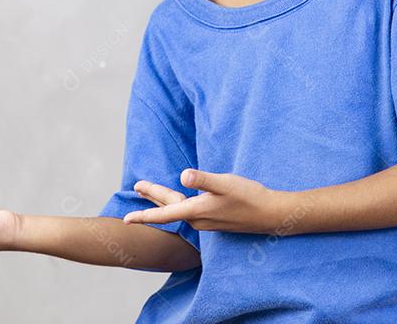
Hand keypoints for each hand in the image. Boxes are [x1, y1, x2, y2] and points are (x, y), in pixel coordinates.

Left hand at [124, 169, 290, 233]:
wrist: (271, 214)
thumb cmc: (249, 197)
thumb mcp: (225, 184)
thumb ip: (204, 179)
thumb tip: (183, 175)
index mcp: (196, 211)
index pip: (164, 214)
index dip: (143, 215)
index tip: (126, 220)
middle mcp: (198, 220)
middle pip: (168, 208)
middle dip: (151, 199)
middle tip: (136, 187)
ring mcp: (207, 221)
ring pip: (178, 211)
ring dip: (163, 202)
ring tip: (151, 193)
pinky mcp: (215, 219)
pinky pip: (188, 212)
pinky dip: (178, 205)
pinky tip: (181, 201)